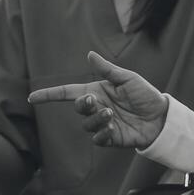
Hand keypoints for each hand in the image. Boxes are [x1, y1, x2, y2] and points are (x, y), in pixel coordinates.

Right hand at [28, 51, 167, 147]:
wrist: (161, 117)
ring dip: (96, 119)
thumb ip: (107, 70)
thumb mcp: (127, 79)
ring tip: (111, 115)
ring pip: (87, 125)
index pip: (68, 93)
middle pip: (78, 108)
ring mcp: (103, 124)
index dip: (49, 95)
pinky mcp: (111, 138)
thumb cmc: (145, 95)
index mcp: (97, 91)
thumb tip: (89, 55)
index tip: (32, 97)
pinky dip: (102, 134)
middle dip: (83, 105)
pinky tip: (112, 129)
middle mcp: (97, 108)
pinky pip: (98, 140)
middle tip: (94, 101)